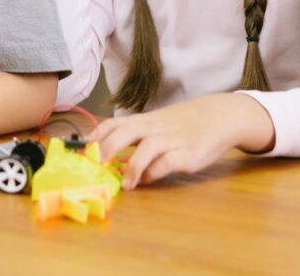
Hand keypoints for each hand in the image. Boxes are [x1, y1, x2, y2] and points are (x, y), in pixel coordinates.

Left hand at [95, 93, 275, 188]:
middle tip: (95, 164)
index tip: (81, 147)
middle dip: (108, 147)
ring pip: (147, 148)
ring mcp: (171, 140)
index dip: (97, 134)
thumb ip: (135, 136)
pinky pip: (167, 163)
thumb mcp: (156, 123)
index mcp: (144, 120)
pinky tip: (147, 180)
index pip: (115, 123)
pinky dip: (155, 173)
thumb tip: (107, 153)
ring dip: (133, 166)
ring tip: (125, 184)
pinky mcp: (187, 155)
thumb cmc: (181, 123)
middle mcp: (154, 128)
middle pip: (126, 131)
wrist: (218, 117)